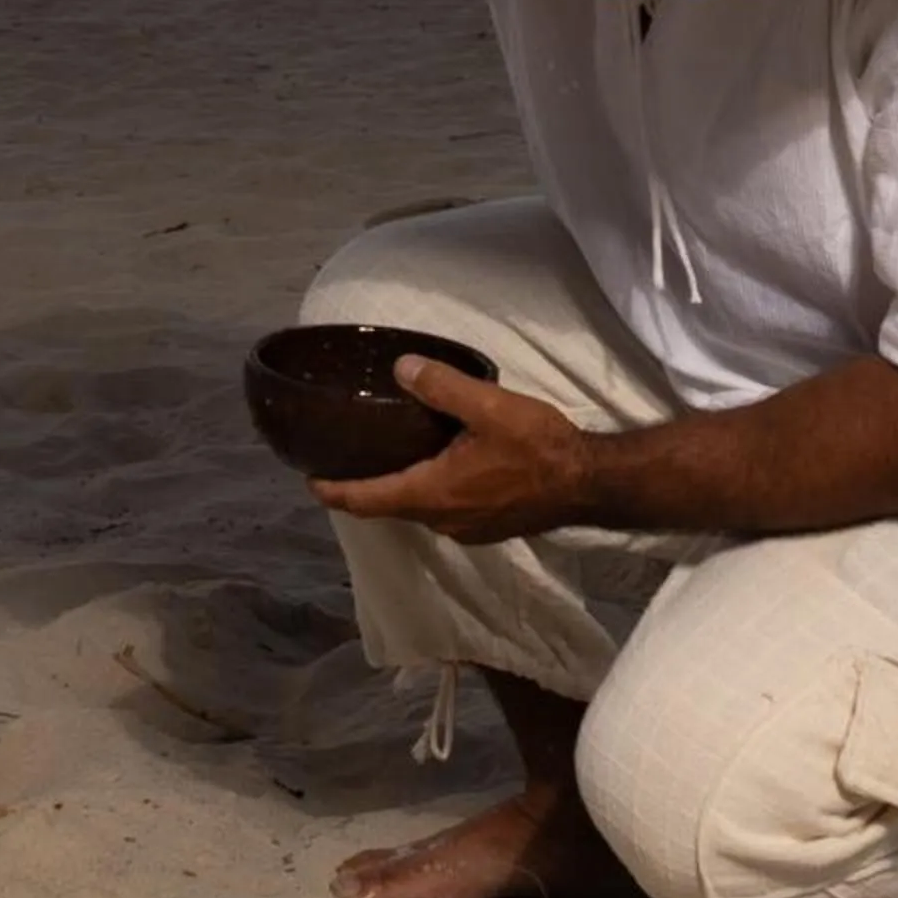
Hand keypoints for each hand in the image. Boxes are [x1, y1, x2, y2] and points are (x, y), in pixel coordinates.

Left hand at [310, 358, 600, 544]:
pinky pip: (443, 510)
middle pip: (389, 507)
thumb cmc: (537, 446)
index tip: (309, 480)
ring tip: (385, 457)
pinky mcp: (487, 527)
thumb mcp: (488, 406)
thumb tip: (401, 368)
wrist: (588, 483)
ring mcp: (466, 529)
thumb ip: (441, 387)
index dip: (334, 491)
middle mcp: (442, 520)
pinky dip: (427, 492)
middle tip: (344, 458)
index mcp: (432, 494)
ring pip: (418, 509)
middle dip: (363, 488)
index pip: (367, 500)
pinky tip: (435, 466)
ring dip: (398, 489)